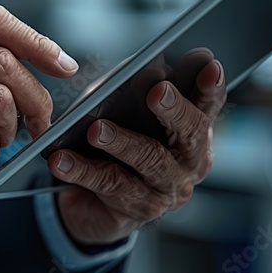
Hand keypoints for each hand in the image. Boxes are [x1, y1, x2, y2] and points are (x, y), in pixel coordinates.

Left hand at [48, 49, 225, 244]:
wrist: (95, 204)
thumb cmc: (116, 145)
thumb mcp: (124, 112)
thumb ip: (135, 91)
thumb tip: (139, 72)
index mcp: (194, 129)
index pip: (208, 102)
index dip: (210, 84)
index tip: (209, 63)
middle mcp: (191, 160)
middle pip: (190, 131)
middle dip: (174, 108)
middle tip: (157, 90)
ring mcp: (169, 187)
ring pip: (150, 160)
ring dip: (122, 142)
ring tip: (96, 130)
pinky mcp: (140, 209)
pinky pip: (111, 185)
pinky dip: (82, 170)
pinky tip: (61, 160)